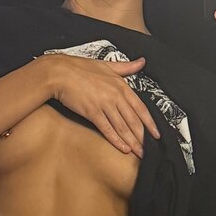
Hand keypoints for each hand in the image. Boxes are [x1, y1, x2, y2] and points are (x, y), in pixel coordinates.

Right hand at [42, 53, 161, 157]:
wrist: (59, 72)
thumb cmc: (80, 68)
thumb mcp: (106, 65)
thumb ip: (126, 67)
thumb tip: (142, 62)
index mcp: (120, 85)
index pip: (140, 107)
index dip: (150, 123)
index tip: (156, 134)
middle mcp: (115, 95)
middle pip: (133, 120)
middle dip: (142, 137)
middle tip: (149, 150)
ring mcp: (104, 104)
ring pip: (123, 126)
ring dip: (132, 142)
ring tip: (139, 153)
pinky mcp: (92, 112)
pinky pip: (107, 129)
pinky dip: (117, 140)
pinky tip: (124, 149)